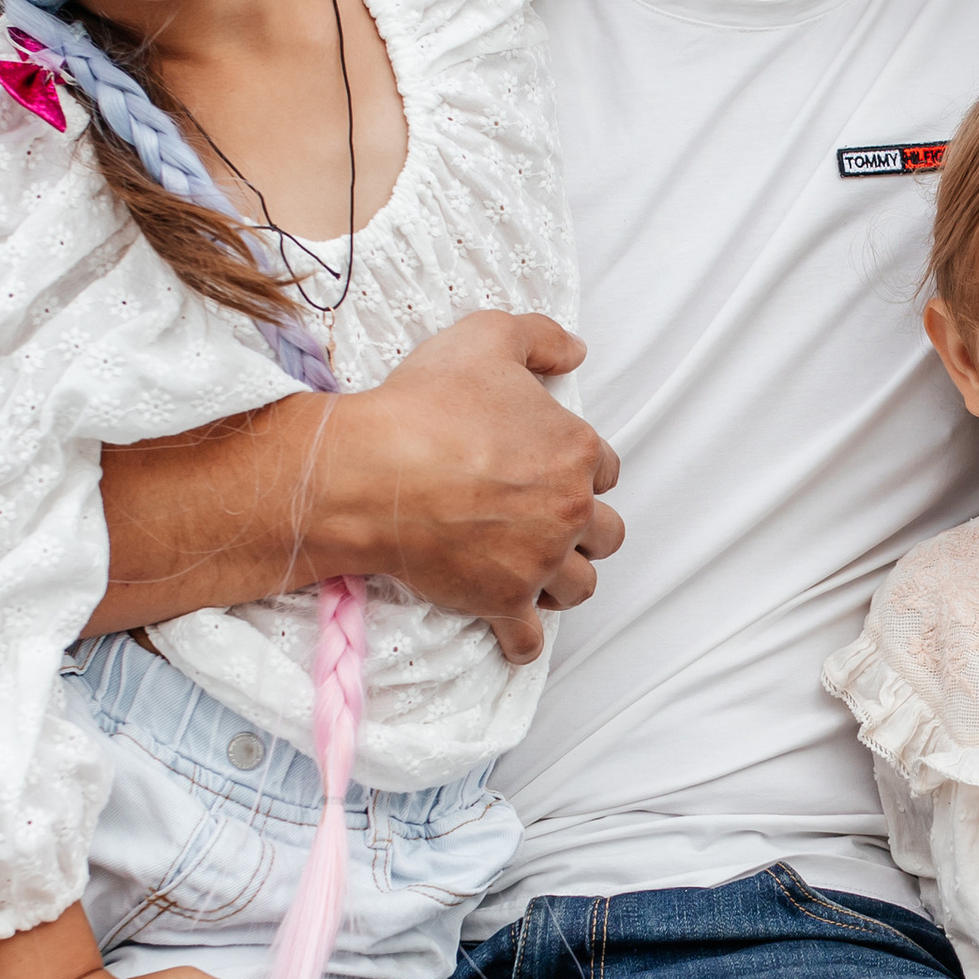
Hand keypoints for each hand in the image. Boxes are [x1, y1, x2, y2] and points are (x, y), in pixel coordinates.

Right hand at [327, 312, 623, 660]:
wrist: (373, 473)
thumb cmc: (426, 404)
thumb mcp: (486, 337)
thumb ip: (540, 337)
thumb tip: (577, 351)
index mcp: (576, 451)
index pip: (605, 469)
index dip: (579, 470)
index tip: (550, 472)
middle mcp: (569, 510)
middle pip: (606, 534)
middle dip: (584, 531)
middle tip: (548, 525)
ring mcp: (539, 561)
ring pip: (580, 587)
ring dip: (563, 582)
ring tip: (536, 574)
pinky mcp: (503, 601)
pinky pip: (529, 639)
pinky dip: (523, 640)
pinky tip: (514, 634)